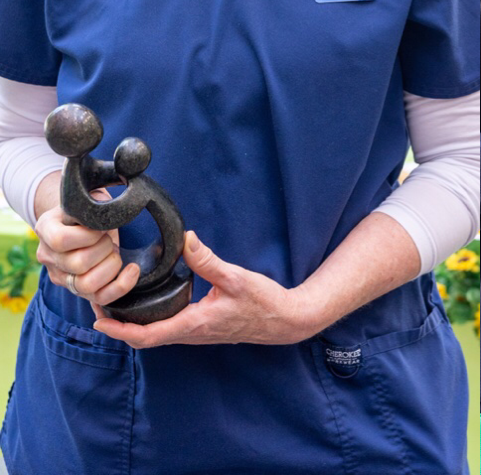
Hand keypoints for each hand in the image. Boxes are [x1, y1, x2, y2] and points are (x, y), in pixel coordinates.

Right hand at [34, 187, 140, 307]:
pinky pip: (99, 298)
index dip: (88, 235)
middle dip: (104, 249)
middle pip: (77, 264)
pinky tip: (132, 270)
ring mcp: (63, 276)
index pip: (61, 240)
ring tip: (115, 252)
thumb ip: (97, 192)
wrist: (84, 222)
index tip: (101, 225)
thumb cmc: (90, 207)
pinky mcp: (80, 289)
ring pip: (85, 285)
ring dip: (110, 267)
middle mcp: (49, 257)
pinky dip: (121, 286)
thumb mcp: (91, 194)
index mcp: (46, 229)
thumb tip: (126, 172)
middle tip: (109, 237)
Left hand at [92, 232, 315, 346]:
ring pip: (156, 336)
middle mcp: (191, 334)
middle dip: (118, 327)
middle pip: (144, 339)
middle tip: (99, 306)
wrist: (286, 320)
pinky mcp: (203, 329)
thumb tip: (186, 238)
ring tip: (118, 304)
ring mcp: (197, 334)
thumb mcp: (236, 278)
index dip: (118, 331)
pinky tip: (149, 305)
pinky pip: (168, 330)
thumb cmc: (264, 302)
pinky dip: (150, 321)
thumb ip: (207, 260)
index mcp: (194, 324)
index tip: (98, 319)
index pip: (146, 336)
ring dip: (133, 326)